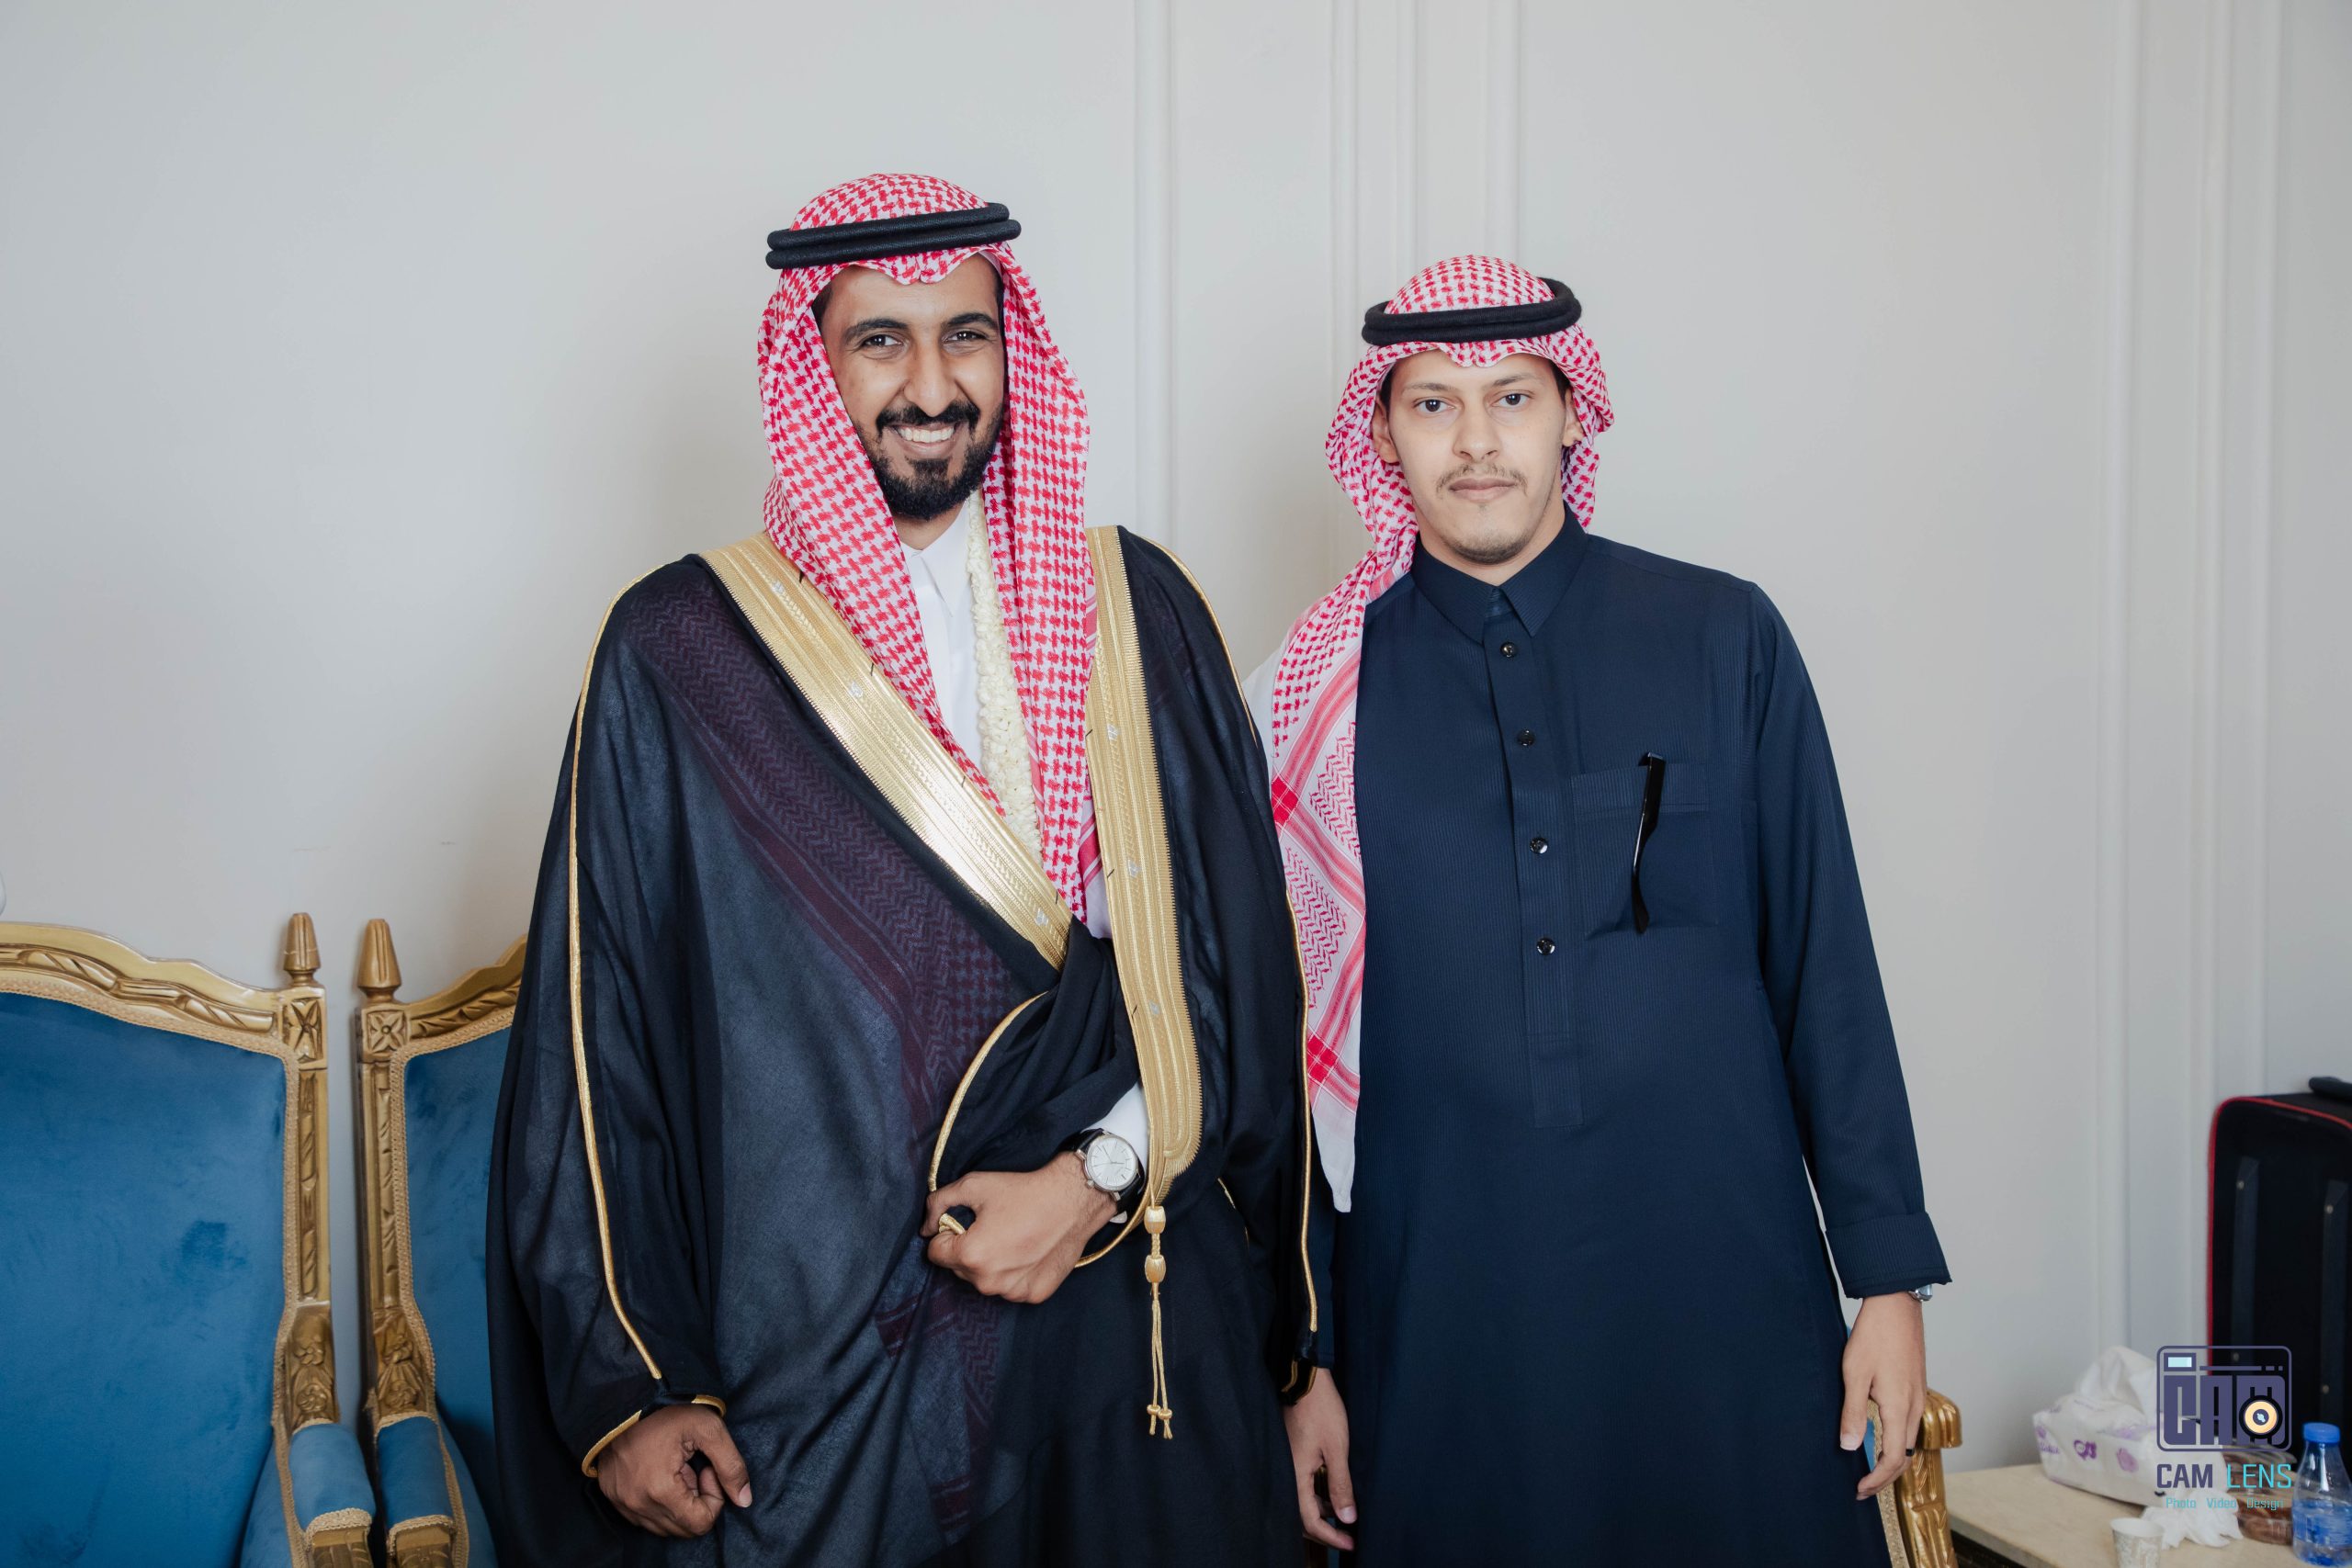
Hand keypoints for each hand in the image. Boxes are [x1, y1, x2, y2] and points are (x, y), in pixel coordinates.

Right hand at [596, 1403, 751, 1537]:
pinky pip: (643, 1517)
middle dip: (697, 1501)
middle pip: (683, 1528)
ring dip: (678, 1503)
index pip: (701, 1523)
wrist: (627, 1396)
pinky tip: (660, 1472)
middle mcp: (637, 1504)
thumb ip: (732, 1466)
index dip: (714, 1498)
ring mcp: (621, 1502)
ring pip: (664, 1526)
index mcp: (660, 1490)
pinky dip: (658, 1502)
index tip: (707, 1469)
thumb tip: (744, 1500)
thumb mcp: (709, 1429)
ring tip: (676, 1469)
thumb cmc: (668, 1409)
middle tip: (694, 1469)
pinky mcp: (612, 1496)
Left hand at [923, 1155, 1117, 1303]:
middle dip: (968, 1250)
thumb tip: (926, 1226)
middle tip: (992, 1227)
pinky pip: (1011, 1287)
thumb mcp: (974, 1185)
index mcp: (970, 1255)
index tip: (966, 1223)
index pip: (935, 1252)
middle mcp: (988, 1281)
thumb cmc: (1024, 1192)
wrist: (1072, 1200)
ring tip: (1012, 1238)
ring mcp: (1012, 1291)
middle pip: (959, 1268)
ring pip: (985, 1280)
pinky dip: (1014, 1273)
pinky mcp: (1034, 1295)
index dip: (946, 1234)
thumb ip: (939, 1203)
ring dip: (991, 1264)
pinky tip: (1028, 1251)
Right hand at [1283, 1370, 1355, 1549]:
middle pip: (1300, 1516)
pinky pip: (1300, 1486)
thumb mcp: (1337, 1448)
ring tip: (1343, 1515)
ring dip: (1320, 1512)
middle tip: (1346, 1537)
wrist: (1305, 1378)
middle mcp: (1287, 1473)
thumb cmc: (1322, 1410)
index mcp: (1295, 1476)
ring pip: (1300, 1501)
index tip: (1350, 1544)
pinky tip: (1331, 1492)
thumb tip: (1347, 1518)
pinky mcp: (1290, 1455)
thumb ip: (1341, 1484)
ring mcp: (1286, 1463)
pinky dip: (1316, 1495)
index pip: (1309, 1520)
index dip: (1330, 1536)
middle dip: (1324, 1530)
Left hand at [1842, 1292, 1926, 1499]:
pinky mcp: (1916, 1388)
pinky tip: (1880, 1439)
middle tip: (1862, 1487)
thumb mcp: (1854, 1374)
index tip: (1859, 1489)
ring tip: (1869, 1469)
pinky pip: (1910, 1426)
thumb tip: (1850, 1447)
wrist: (1896, 1307)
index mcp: (1899, 1408)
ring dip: (1892, 1461)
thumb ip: (1853, 1413)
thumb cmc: (1873, 1337)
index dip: (1877, 1479)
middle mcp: (1914, 1407)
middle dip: (1885, 1477)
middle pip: (1905, 1457)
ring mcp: (1918, 1398)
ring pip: (1909, 1442)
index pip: (1894, 1459)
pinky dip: (1897, 1443)